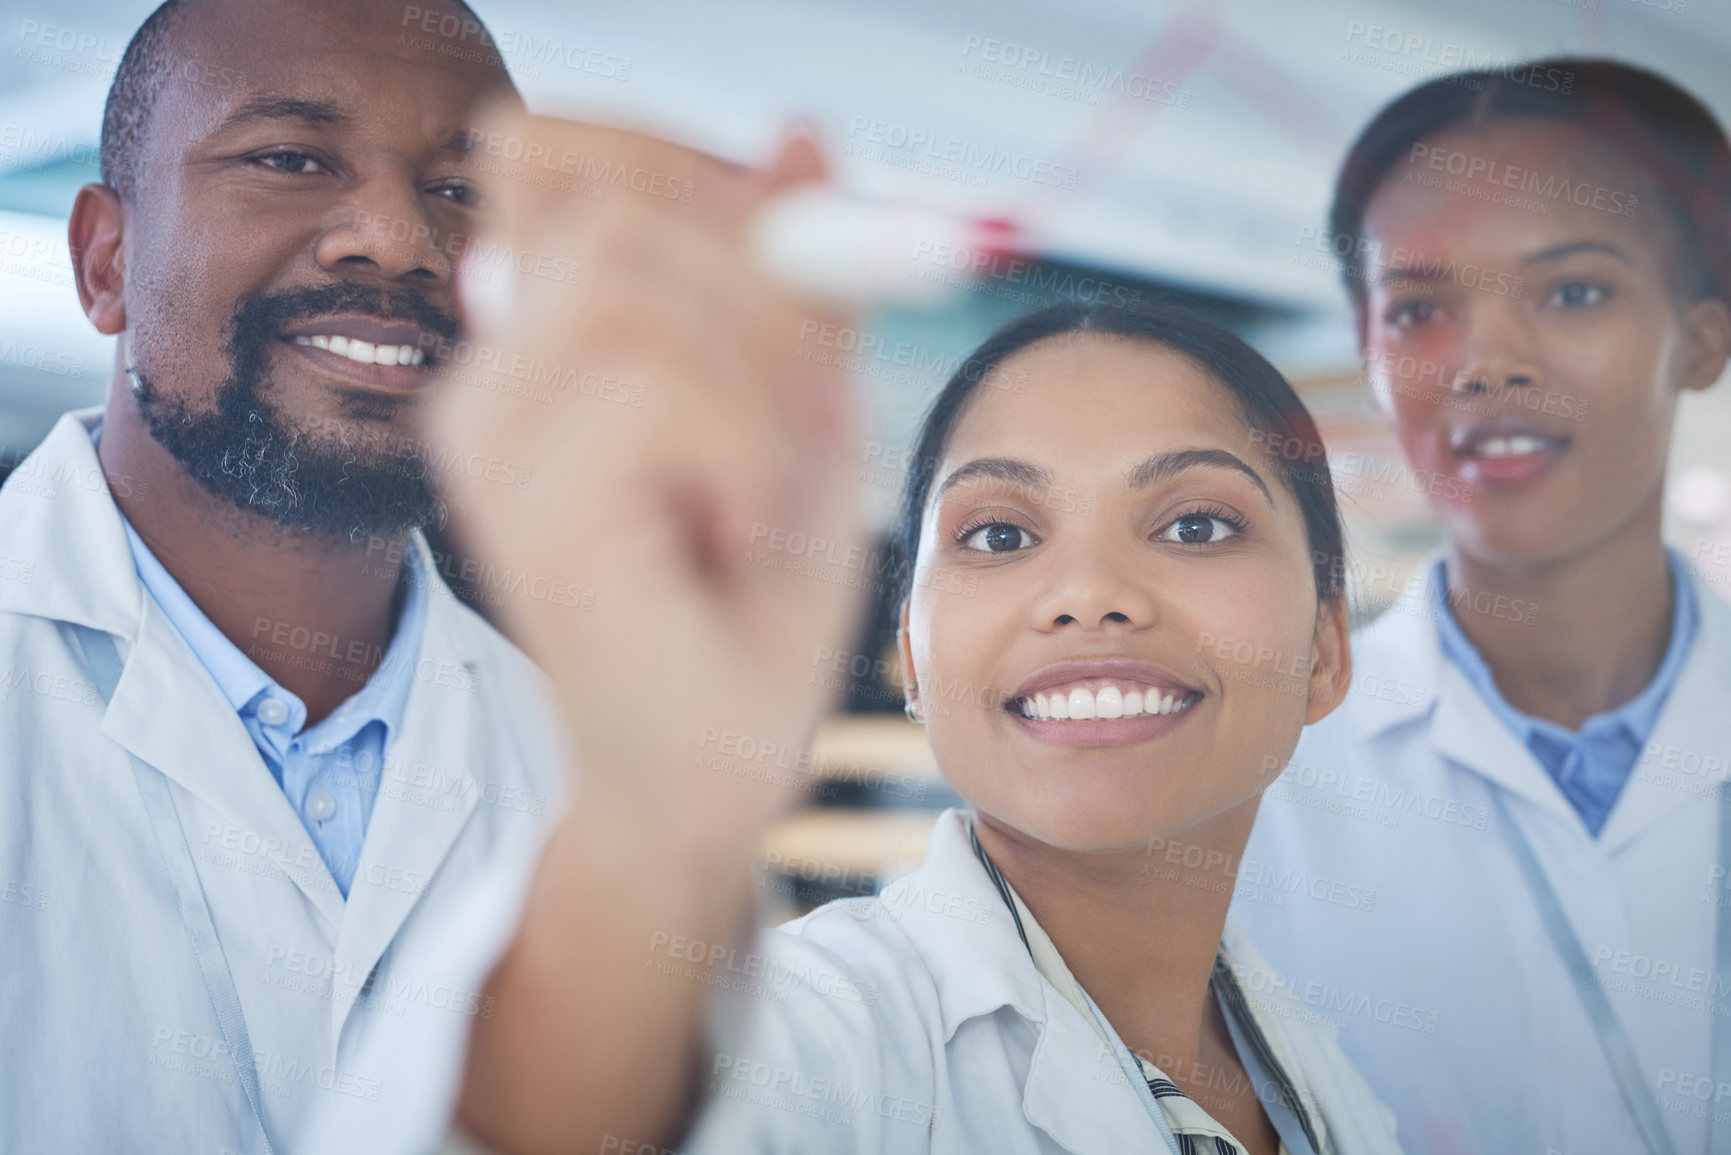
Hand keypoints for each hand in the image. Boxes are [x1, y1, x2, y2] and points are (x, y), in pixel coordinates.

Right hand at [426, 109, 864, 848]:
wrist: (712, 773)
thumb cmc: (748, 601)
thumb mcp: (800, 403)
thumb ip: (794, 275)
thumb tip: (805, 129)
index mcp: (538, 338)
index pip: (554, 152)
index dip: (686, 166)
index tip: (788, 259)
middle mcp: (489, 376)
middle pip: (614, 206)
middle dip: (761, 292)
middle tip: (801, 410)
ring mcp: (492, 445)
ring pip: (633, 288)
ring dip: (757, 381)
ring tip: (762, 486)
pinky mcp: (525, 514)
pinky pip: (654, 387)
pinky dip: (745, 450)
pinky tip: (733, 533)